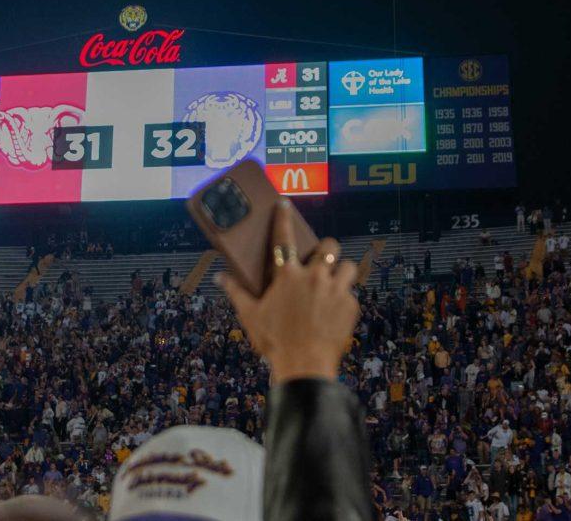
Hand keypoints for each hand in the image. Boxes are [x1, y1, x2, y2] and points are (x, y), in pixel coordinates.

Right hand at [215, 199, 360, 382]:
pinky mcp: (350, 306)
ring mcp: (335, 290)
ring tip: (334, 285)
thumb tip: (219, 278)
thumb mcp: (250, 316)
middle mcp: (313, 277)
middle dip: (327, 250)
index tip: (284, 204)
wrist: (304, 365)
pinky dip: (344, 300)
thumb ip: (235, 292)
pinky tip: (334, 314)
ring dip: (341, 272)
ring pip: (347, 267)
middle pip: (329, 247)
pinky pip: (351, 295)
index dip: (283, 218)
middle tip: (321, 262)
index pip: (284, 237)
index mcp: (287, 275)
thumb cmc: (274, 340)